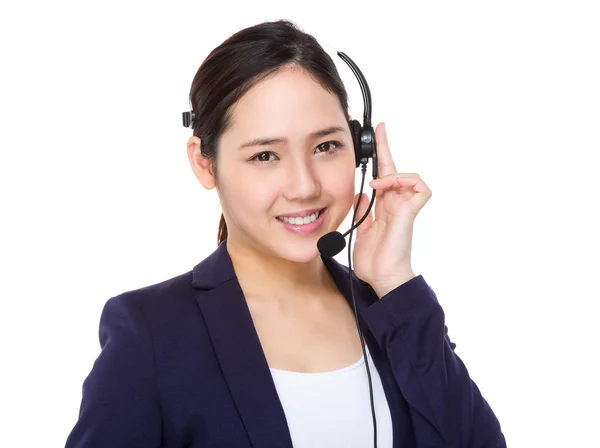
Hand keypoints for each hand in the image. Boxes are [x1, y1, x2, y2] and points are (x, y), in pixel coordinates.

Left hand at [351, 122, 431, 297]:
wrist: (382, 278)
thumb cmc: (373, 260)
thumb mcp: (361, 231)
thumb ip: (362, 211)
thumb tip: (361, 193)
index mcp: (383, 208)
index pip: (381, 177)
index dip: (379, 157)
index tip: (375, 137)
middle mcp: (395, 204)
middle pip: (394, 169)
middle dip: (386, 148)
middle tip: (379, 129)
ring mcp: (404, 208)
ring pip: (409, 176)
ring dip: (392, 173)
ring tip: (376, 183)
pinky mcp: (410, 213)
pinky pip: (421, 189)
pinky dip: (406, 182)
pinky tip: (385, 188)